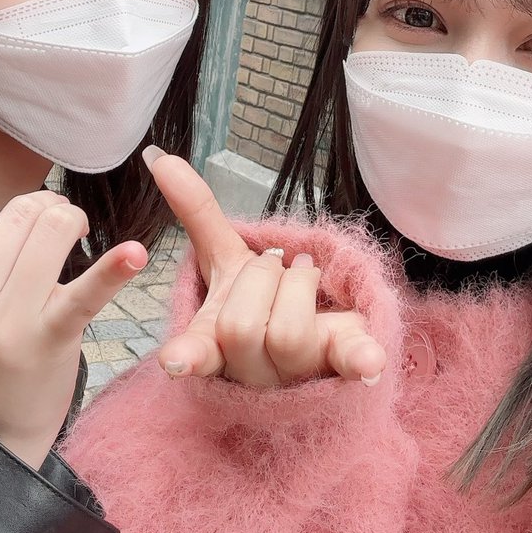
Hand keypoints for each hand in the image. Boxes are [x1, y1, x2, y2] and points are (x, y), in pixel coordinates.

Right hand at [0, 135, 147, 468]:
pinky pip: (83, 296)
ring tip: (69, 240)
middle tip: (40, 233)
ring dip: (70, 224)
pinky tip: (133, 254)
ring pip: (53, 232)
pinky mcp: (49, 343)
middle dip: (40, 210)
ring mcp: (3, 329)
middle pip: (17, 215)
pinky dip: (110, 272)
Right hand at [144, 149, 385, 388]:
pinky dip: (360, 360)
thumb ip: (196, 210)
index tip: (175, 359)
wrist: (315, 341)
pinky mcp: (340, 370)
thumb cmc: (262, 301)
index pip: (195, 353)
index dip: (186, 354)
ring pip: (288, 335)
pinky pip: (348, 364)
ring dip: (299, 285)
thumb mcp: (227, 256)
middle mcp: (251, 371)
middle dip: (262, 277)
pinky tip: (371, 362)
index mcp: (215, 343)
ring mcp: (296, 374)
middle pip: (240, 328)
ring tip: (305, 276)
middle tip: (276, 266)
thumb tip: (160, 157)